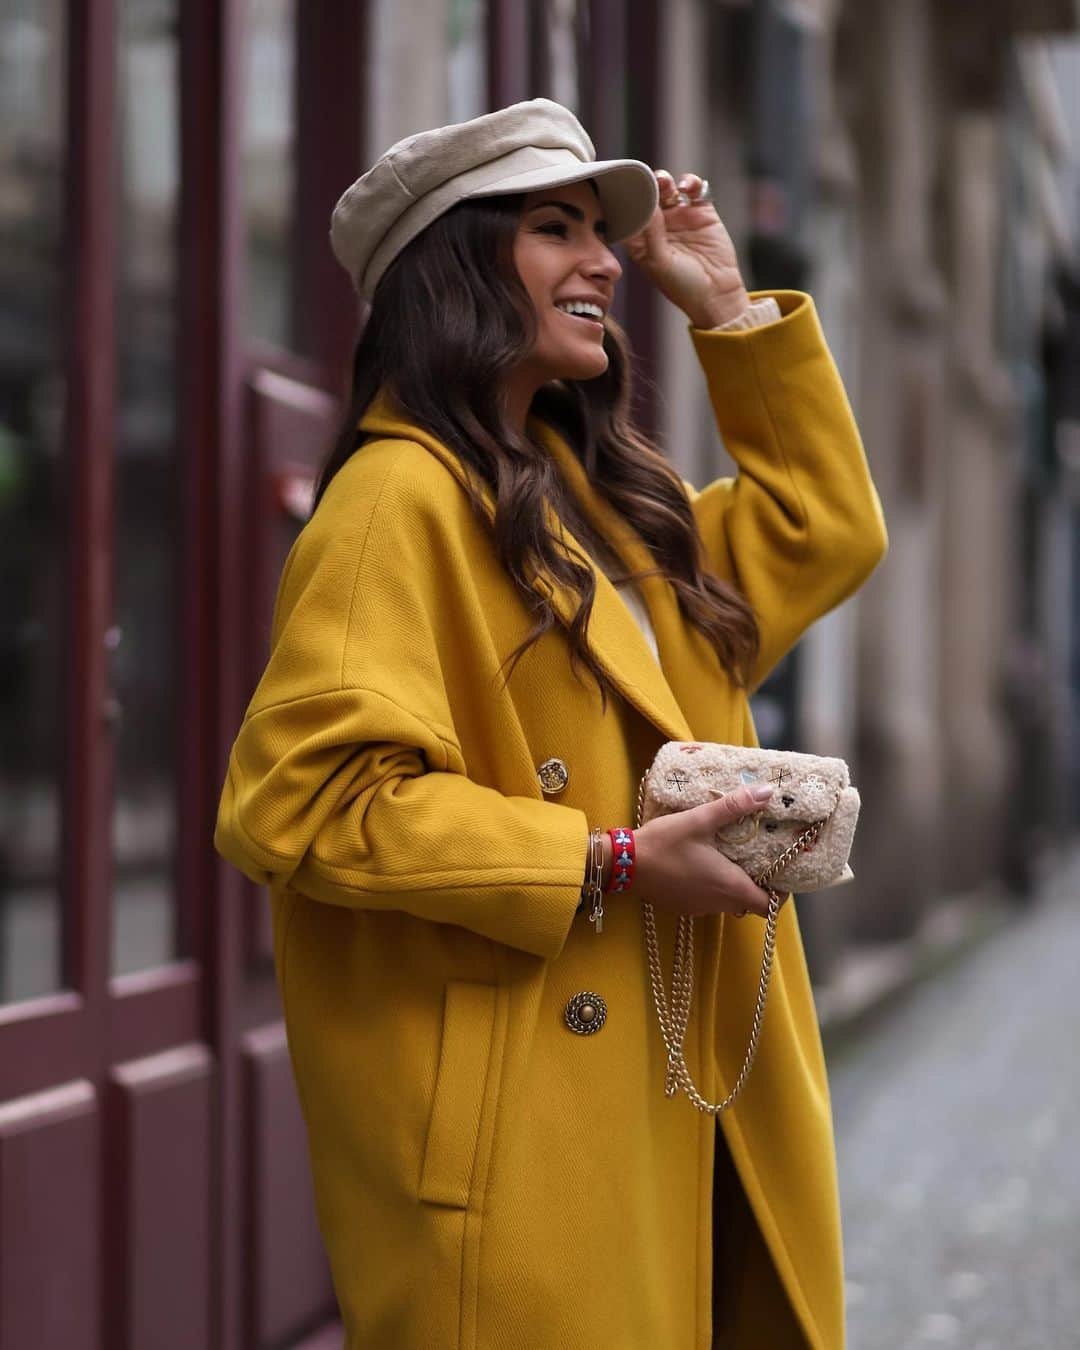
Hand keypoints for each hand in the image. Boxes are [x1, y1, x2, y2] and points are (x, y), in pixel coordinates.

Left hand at [623, 169, 749, 328]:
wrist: (717, 293)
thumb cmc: (683, 286)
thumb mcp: (661, 262)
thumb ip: (652, 233)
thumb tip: (647, 204)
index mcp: (641, 241)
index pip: (628, 215)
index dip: (625, 201)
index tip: (623, 190)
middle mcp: (659, 226)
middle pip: (647, 197)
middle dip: (645, 187)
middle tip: (647, 183)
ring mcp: (680, 217)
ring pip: (668, 190)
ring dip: (664, 181)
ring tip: (665, 183)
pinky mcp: (701, 211)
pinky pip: (694, 189)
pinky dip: (690, 182)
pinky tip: (686, 186)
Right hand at [632, 784, 783, 919]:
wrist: (625, 864)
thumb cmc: (665, 843)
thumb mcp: (700, 820)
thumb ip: (734, 806)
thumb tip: (767, 791)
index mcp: (730, 886)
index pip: (768, 905)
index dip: (777, 892)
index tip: (776, 872)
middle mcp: (718, 903)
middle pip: (749, 903)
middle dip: (755, 884)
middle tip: (753, 857)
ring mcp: (699, 908)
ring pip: (727, 902)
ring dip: (731, 884)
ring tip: (726, 856)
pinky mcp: (682, 907)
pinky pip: (707, 901)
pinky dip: (710, 887)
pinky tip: (699, 864)